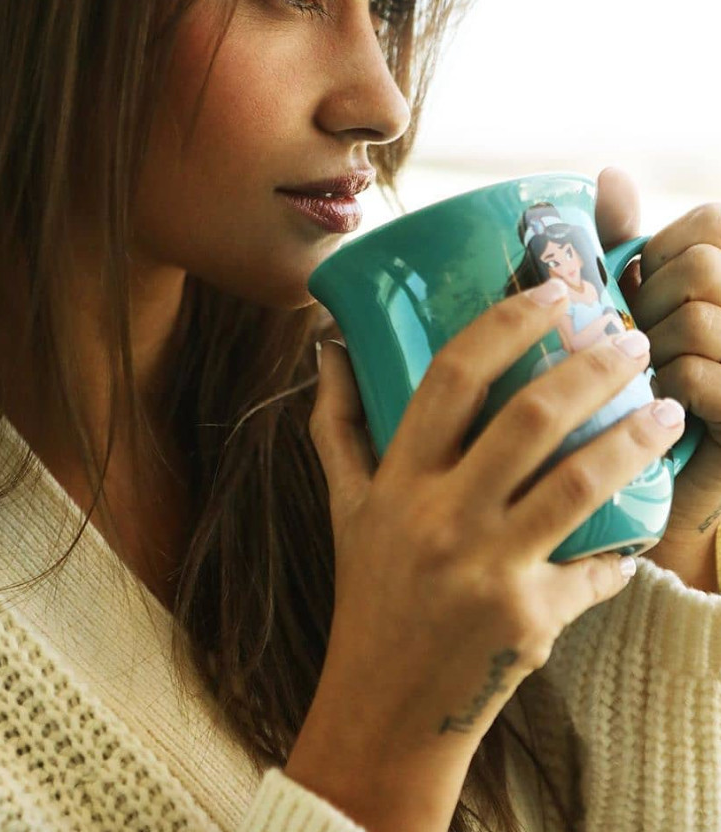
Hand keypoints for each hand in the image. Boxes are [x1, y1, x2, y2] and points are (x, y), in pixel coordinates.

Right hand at [286, 282, 683, 831]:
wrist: (386, 705)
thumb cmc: (367, 592)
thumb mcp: (344, 505)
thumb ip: (337, 423)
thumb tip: (331, 347)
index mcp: (399, 480)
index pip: (453, 378)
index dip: (507, 325)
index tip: (551, 292)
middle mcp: (443, 517)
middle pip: (532, 419)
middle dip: (591, 367)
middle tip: (629, 340)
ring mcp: (491, 568)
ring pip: (580, 483)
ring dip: (634, 436)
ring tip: (666, 407)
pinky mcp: (533, 618)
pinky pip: (596, 565)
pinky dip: (625, 542)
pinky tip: (648, 516)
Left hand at [595, 166, 720, 590]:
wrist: (659, 505)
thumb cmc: (631, 395)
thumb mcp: (625, 313)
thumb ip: (621, 244)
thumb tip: (610, 173)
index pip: (710, 219)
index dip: (662, 246)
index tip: (637, 283)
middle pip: (704, 263)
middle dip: (653, 297)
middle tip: (636, 337)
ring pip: (697, 316)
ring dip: (654, 348)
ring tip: (648, 378)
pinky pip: (702, 375)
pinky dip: (671, 390)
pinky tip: (668, 409)